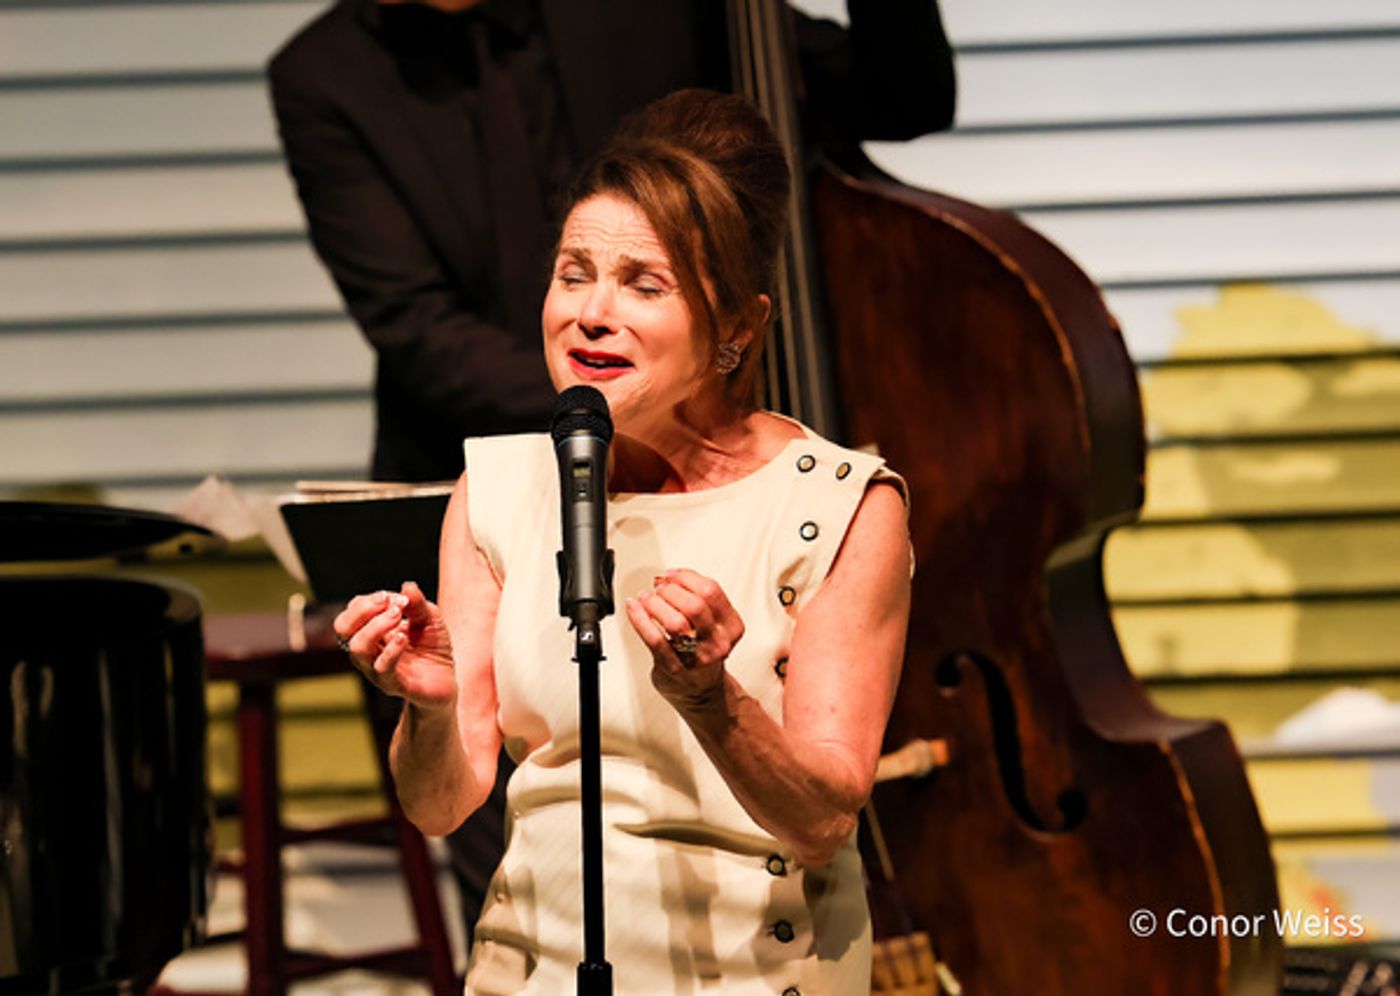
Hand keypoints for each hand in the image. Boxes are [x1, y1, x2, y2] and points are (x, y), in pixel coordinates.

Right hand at [332, 581, 455, 710]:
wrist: (446, 681)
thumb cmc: (432, 647)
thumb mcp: (430, 618)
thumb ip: (418, 603)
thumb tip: (407, 586)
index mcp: (370, 633)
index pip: (352, 612)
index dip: (371, 600)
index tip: (398, 598)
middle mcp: (368, 651)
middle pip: (342, 627)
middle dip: (363, 609)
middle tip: (391, 603)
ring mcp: (377, 669)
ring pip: (358, 647)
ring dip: (376, 626)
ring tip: (399, 617)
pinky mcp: (393, 685)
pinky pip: (381, 668)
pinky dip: (390, 650)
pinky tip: (403, 638)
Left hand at [626, 569, 743, 707]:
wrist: (701, 691)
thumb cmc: (703, 652)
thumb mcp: (712, 623)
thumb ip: (697, 598)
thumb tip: (670, 577)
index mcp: (730, 626)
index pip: (711, 591)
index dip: (687, 577)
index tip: (672, 575)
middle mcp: (717, 642)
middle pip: (695, 605)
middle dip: (671, 590)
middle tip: (659, 588)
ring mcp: (696, 657)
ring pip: (676, 622)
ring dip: (655, 603)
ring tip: (646, 598)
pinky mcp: (673, 667)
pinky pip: (655, 639)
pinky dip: (640, 619)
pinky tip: (634, 608)